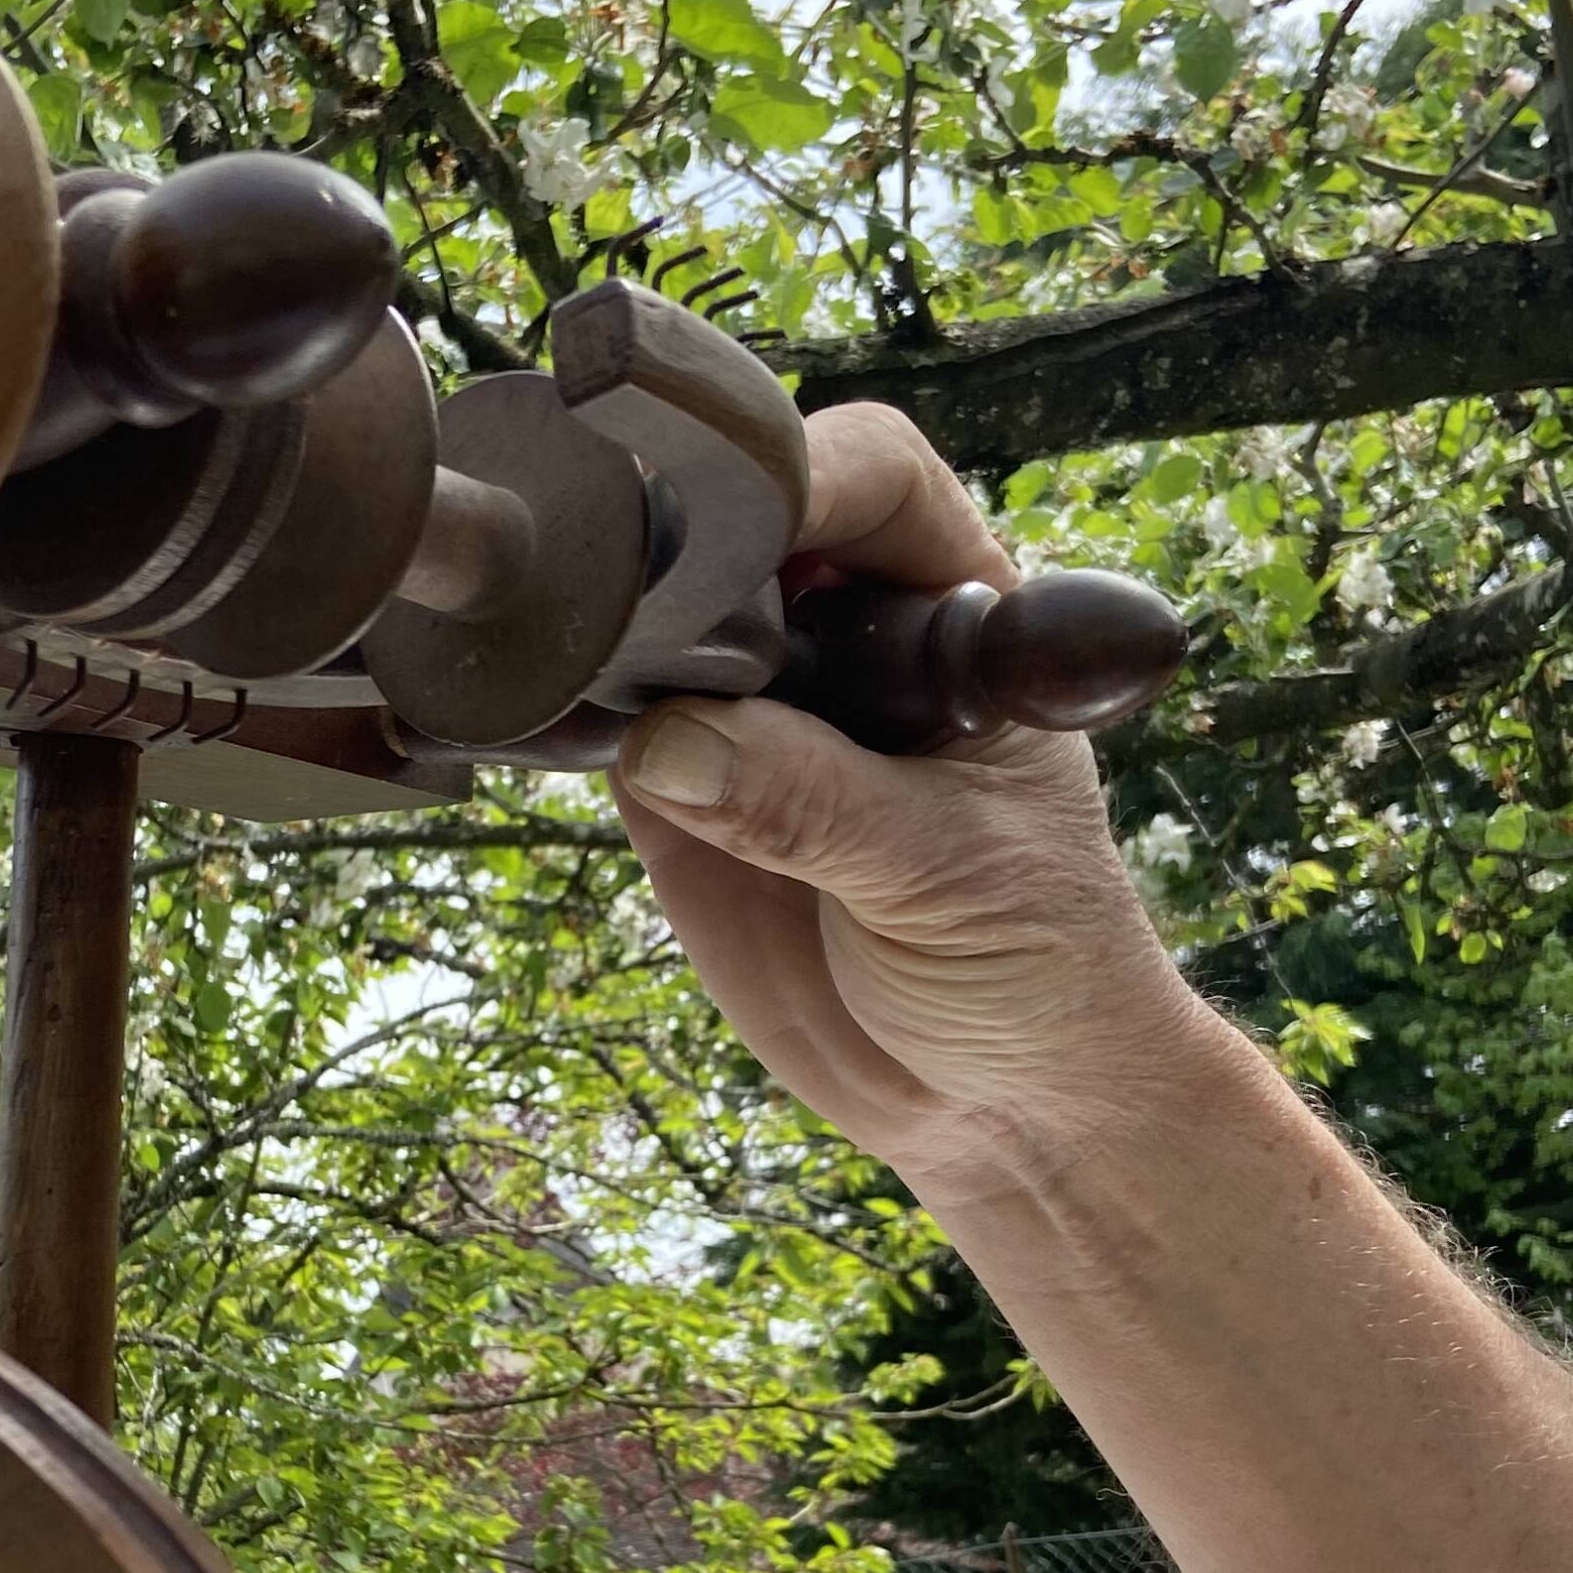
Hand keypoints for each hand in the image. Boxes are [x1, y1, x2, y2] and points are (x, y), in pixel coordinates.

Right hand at [615, 403, 1199, 1203]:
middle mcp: (849, 634)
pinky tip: (537, 716)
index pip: (877, 480)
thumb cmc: (1036, 963)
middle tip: (633, 604)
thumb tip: (672, 747)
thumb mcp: (949, 876)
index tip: (738, 517)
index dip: (805, 471)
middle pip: (740, 524)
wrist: (994, 1101)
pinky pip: (608, 723)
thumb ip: (817, 805)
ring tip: (579, 669)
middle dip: (679, 543)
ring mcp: (756, 708)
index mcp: (956, 610)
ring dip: (607, 630)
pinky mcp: (678, 788)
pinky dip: (565, 713)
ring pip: (657, 617)